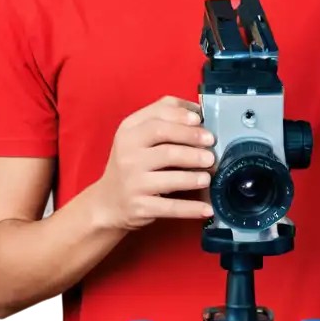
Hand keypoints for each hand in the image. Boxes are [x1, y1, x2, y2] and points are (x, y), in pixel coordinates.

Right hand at [95, 96, 215, 230]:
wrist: (108, 202)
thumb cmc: (131, 163)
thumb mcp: (137, 136)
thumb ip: (162, 118)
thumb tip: (197, 111)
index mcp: (129, 132)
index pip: (156, 119)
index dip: (181, 119)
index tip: (201, 121)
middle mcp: (127, 155)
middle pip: (166, 148)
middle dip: (193, 148)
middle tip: (211, 153)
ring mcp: (133, 183)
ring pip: (170, 178)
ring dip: (193, 177)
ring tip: (209, 177)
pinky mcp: (140, 206)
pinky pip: (170, 207)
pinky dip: (191, 209)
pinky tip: (207, 209)